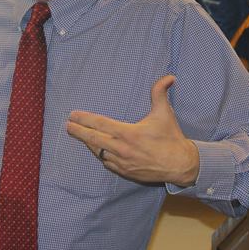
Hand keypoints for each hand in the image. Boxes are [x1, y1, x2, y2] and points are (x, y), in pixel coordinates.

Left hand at [65, 75, 199, 186]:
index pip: (99, 124)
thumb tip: (169, 76)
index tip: (72, 116)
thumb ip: (160, 92)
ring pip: (98, 152)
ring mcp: (122, 163)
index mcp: (128, 133)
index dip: (84, 119)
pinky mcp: (125, 172)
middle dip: (78, 132)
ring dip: (89, 144)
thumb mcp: (165, 112)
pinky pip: (107, 163)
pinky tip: (97, 150)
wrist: (180, 165)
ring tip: (81, 136)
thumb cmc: (171, 137)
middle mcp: (122, 149)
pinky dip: (101, 155)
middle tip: (68, 126)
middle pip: (93, 140)